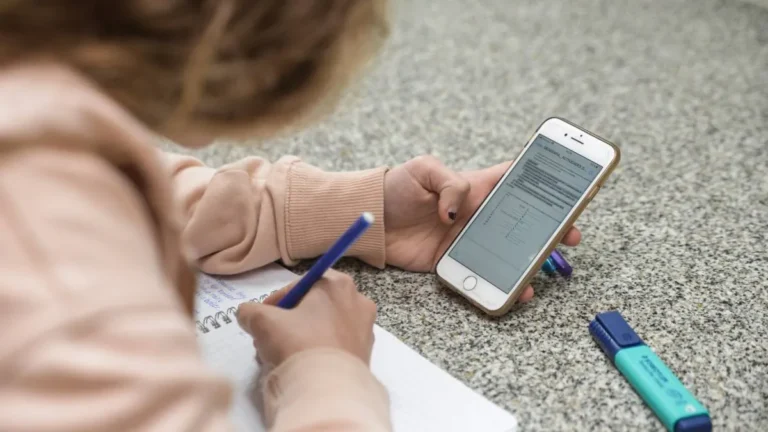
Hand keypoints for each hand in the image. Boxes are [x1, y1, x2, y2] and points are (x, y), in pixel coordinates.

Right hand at [237, 269, 376, 366]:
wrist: (327, 389)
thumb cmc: (298, 343)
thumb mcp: (263, 322)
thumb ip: (250, 311)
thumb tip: (246, 313)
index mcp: (337, 284)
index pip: (299, 285)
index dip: (276, 301)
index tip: (262, 317)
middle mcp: (358, 300)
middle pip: (314, 306)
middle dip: (289, 320)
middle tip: (270, 336)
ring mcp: (365, 328)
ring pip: (325, 327)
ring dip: (302, 336)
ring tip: (282, 354)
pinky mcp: (366, 353)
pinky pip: (336, 345)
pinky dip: (319, 350)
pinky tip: (302, 365)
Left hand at [384, 156, 581, 302]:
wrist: (371, 220)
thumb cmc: (396, 187)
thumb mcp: (423, 169)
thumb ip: (448, 184)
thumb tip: (458, 211)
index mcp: (476, 186)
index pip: (515, 179)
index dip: (543, 182)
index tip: (570, 187)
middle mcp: (478, 214)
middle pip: (523, 220)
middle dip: (550, 227)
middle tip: (571, 235)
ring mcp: (468, 239)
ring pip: (508, 250)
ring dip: (529, 260)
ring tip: (543, 269)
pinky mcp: (455, 261)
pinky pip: (483, 273)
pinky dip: (500, 283)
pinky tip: (513, 289)